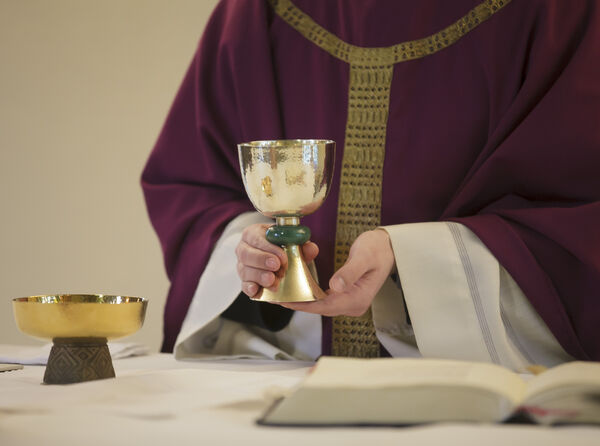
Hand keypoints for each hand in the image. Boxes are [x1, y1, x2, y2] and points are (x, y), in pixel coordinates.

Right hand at [235, 223, 318, 297]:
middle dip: (262, 260)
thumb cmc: (283, 247)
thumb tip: (311, 248)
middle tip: (276, 266)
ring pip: (245, 271)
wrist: (280, 260)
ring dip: (259, 276)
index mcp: (254, 234)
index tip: (282, 256)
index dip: (268, 247)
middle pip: (246, 254)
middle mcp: (244, 249)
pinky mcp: (245, 282)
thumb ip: (302, 246)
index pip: (255, 237)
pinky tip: (256, 290)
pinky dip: (250, 288)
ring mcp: (243, 267)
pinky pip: (244, 286)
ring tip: (272, 281)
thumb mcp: (293, 243)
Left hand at [279, 229, 394, 315]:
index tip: (286, 301)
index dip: (304, 305)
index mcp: (358, 299)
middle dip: (298, 304)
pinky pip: (324, 299)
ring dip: (301, 300)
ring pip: (320, 305)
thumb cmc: (377, 249)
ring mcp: (349, 302)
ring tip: (280, 295)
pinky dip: (309, 295)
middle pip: (320, 308)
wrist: (388, 247)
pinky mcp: (345, 296)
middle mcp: (353, 305)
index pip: (326, 306)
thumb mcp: (364, 256)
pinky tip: (295, 290)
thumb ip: (350, 272)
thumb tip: (335, 286)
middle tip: (275, 298)